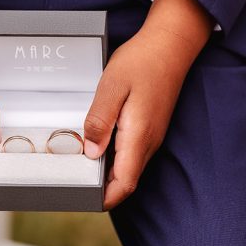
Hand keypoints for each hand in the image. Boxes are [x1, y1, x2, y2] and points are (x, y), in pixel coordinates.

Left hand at [84, 0, 213, 208]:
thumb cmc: (143, 61)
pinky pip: (132, 152)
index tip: (86, 202)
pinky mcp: (150, 126)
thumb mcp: (112, 87)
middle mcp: (149, 141)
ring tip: (81, 167)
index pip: (126, 183)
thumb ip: (100, 121)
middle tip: (74, 184)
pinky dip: (114, 157)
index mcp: (139, 136)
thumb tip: (90, 152)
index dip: (107, 198)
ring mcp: (152, 135)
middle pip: (127, 179)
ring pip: (129, 166)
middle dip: (104, 189)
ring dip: (108, 173)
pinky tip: (97, 145)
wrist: (171, 44)